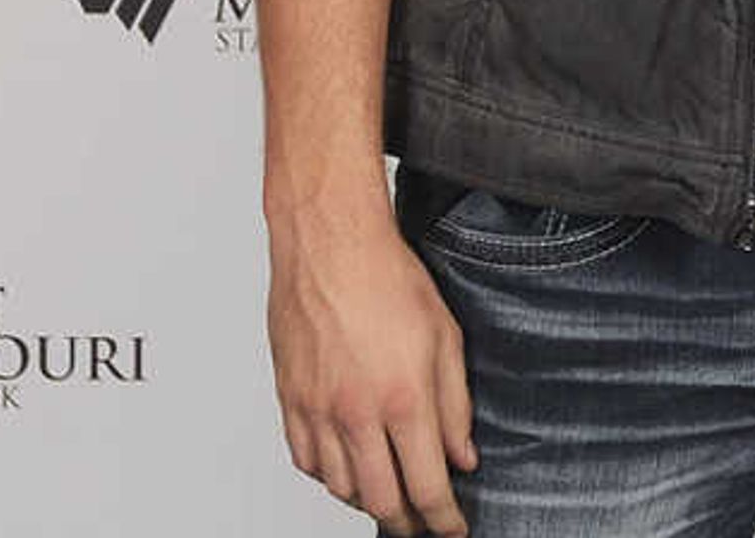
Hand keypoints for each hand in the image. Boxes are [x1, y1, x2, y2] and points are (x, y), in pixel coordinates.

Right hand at [267, 203, 477, 534]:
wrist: (329, 244)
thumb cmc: (387, 278)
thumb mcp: (446, 338)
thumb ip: (456, 406)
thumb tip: (463, 457)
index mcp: (402, 398)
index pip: (426, 486)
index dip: (443, 520)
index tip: (453, 530)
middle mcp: (356, 413)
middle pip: (381, 501)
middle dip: (406, 522)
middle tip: (423, 524)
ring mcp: (317, 411)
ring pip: (341, 488)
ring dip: (369, 501)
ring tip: (390, 496)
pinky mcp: (290, 401)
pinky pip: (308, 462)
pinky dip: (330, 477)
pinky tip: (348, 469)